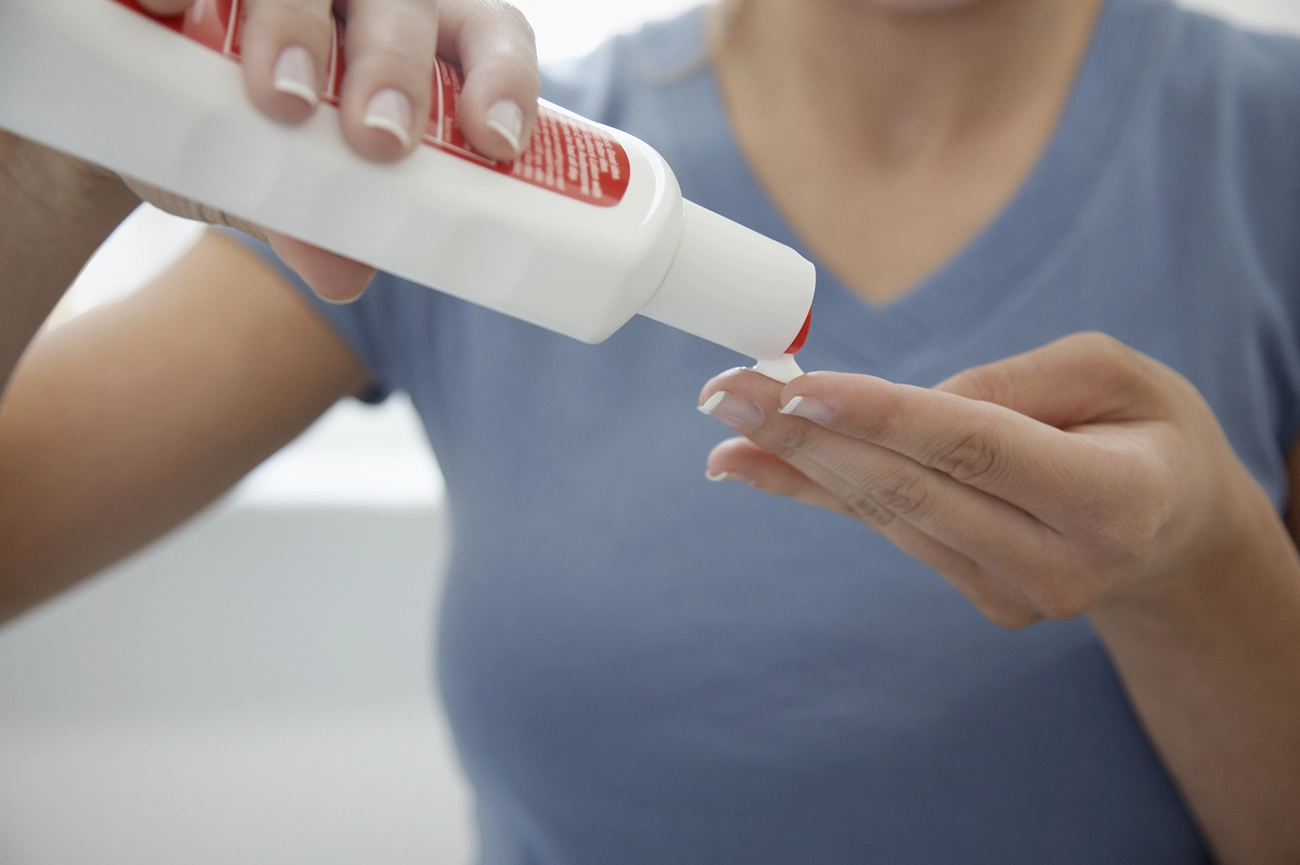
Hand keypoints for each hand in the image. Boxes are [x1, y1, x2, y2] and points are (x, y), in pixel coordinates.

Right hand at [3, 0, 540, 300]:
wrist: (145, 111)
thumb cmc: (258, 146)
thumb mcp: (291, 190)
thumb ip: (320, 223)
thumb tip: (344, 278)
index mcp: (423, 40)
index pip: (490, 37)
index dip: (504, 82)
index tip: (496, 143)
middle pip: (401, 10)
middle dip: (395, 71)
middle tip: (378, 141)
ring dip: (298, 31)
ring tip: (283, 101)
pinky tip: (168, 10)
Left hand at [698, 332, 1270, 627]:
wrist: (1174, 530)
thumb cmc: (1149, 431)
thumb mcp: (1116, 373)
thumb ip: (1019, 381)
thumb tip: (906, 407)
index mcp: (1112, 498)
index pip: (977, 448)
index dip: (883, 418)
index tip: (799, 389)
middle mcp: (1062, 562)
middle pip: (913, 489)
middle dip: (809, 435)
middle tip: (727, 391)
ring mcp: (1018, 594)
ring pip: (889, 512)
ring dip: (797, 463)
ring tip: (723, 418)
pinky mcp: (983, 599)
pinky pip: (892, 527)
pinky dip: (822, 490)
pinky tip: (756, 463)